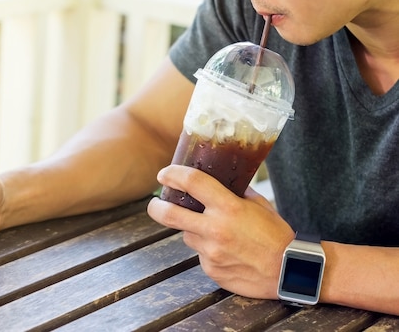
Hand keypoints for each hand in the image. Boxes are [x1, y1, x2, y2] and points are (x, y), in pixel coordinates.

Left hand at [147, 164, 294, 298]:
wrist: (289, 271)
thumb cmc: (276, 234)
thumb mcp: (259, 204)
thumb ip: (235, 192)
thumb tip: (216, 180)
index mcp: (229, 207)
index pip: (191, 182)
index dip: (172, 174)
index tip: (164, 174)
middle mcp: (215, 229)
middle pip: (169, 214)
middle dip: (156, 207)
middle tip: (155, 203)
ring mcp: (211, 252)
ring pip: (188, 235)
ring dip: (194, 231)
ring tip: (217, 233)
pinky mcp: (211, 269)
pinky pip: (200, 254)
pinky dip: (207, 250)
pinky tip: (227, 251)